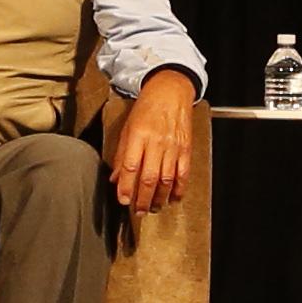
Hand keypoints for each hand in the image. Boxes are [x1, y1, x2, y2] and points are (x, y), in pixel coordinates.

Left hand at [109, 70, 201, 211]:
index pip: (131, 167)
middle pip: (149, 177)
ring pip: (166, 179)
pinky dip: (179, 189)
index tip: (123, 200)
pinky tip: (173, 198)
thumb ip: (122, 154)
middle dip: (142, 199)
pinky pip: (183, 173)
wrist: (170, 91)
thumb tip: (116, 178)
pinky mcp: (186, 148)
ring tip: (153, 208)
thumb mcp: (127, 128)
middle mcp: (156, 142)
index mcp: (138, 136)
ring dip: (159, 197)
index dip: (126, 187)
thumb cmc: (147, 108)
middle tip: (138, 211)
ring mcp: (173, 147)